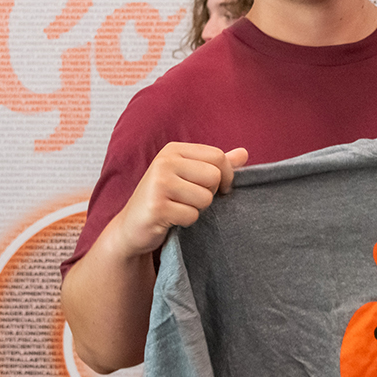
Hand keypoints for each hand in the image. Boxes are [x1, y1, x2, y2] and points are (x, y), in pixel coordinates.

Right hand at [109, 143, 248, 258]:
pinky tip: (171, 219)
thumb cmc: (165, 199)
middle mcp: (164, 162)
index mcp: (174, 150)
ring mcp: (158, 183)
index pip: (218, 156)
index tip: (219, 188)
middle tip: (191, 199)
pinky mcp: (156, 207)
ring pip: (205, 198)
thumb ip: (217, 165)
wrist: (132, 227)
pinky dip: (186, 222)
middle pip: (214, 176)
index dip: (226, 176)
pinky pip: (192, 215)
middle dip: (210, 193)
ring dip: (197, 209)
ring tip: (178, 208)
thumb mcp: (189, 176)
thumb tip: (244, 153)